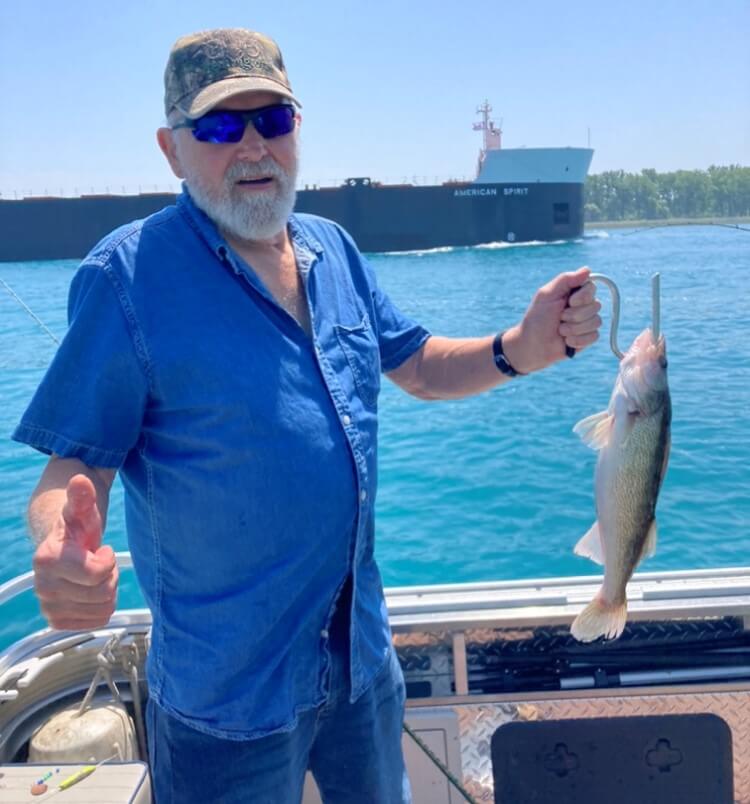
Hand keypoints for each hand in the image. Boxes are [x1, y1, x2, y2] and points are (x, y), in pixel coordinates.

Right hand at [33, 474, 117, 629]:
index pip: (97, 573)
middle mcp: (43, 588)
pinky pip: (97, 621)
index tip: (102, 549)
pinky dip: (102, 607)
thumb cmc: (77, 529)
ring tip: (95, 575)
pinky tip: (92, 591)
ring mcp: (48, 607)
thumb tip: (80, 480)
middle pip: (103, 592)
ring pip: (103, 608)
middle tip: (99, 563)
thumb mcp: (83, 511)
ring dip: (107, 591)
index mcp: (46, 560)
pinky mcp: (57, 622)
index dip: (108, 560)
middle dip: (110, 576)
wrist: (64, 550)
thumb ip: (82, 497)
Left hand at [503, 266, 600, 373]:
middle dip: (574, 315)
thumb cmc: (537, 318)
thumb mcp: (547, 295)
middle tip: (559, 318)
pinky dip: (577, 340)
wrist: (532, 345)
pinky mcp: (588, 337)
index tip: (568, 302)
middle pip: (596, 306)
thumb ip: (566, 280)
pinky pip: (594, 336)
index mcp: (574, 292)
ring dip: (573, 329)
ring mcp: (587, 322)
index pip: (591, 288)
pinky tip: (566, 341)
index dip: (582, 297)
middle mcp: (583, 305)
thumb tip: (587, 269)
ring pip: (596, 322)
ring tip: (560, 330)